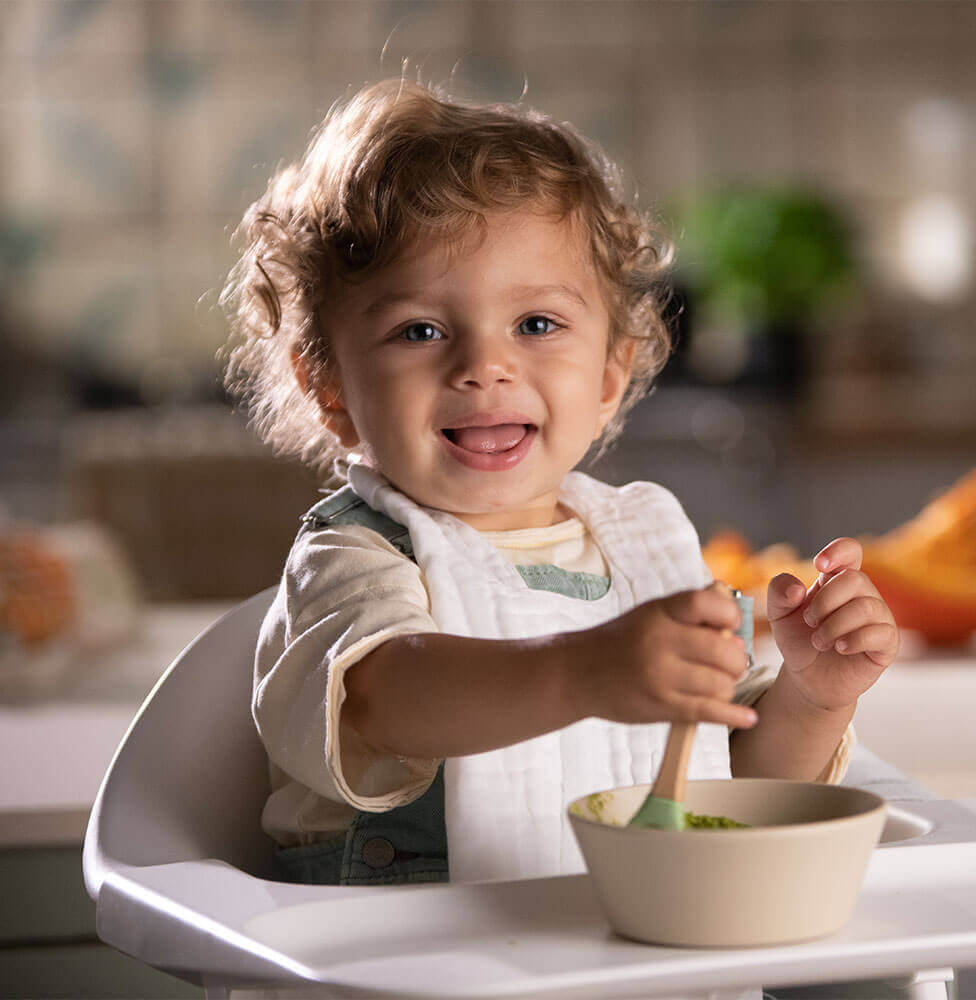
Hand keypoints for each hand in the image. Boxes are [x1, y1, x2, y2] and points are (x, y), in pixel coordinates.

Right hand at [576, 581, 757, 729]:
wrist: (578, 673)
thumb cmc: (622, 641)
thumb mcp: (650, 613)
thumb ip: (688, 610)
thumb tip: (733, 609)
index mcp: (658, 613)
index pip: (706, 603)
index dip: (729, 613)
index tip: (730, 624)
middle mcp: (659, 642)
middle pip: (723, 651)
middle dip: (736, 659)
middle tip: (730, 663)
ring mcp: (660, 676)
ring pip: (721, 684)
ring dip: (728, 686)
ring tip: (718, 684)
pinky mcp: (661, 706)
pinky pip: (709, 712)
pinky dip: (733, 716)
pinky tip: (747, 718)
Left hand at [767, 537, 898, 711]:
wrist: (808, 678)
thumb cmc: (798, 639)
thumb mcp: (779, 613)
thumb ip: (779, 592)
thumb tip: (798, 588)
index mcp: (836, 580)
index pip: (851, 551)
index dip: (839, 551)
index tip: (819, 564)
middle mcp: (863, 594)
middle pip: (855, 579)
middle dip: (825, 601)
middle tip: (809, 621)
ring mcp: (879, 618)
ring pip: (865, 607)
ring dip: (833, 626)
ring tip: (819, 641)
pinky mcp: (887, 643)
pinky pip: (880, 633)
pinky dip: (853, 640)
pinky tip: (839, 648)